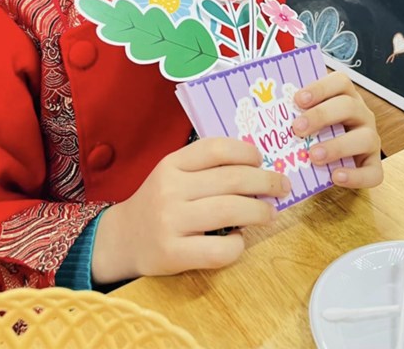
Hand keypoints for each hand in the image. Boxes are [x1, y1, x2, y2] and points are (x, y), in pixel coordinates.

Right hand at [91, 137, 290, 282]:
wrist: (120, 239)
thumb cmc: (158, 203)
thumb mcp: (173, 175)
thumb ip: (205, 168)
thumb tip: (256, 165)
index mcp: (172, 164)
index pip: (216, 148)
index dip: (246, 152)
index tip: (261, 159)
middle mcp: (170, 189)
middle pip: (231, 179)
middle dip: (265, 181)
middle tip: (282, 186)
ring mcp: (170, 221)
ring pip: (229, 210)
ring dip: (259, 211)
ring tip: (270, 212)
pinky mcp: (172, 254)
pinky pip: (218, 250)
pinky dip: (238, 245)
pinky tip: (239, 240)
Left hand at [292, 71, 382, 188]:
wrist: (336, 164)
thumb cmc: (317, 135)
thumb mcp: (308, 118)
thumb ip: (293, 113)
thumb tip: (259, 107)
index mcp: (345, 96)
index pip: (340, 82)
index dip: (320, 88)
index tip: (297, 99)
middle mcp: (361, 114)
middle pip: (348, 106)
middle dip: (321, 116)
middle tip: (297, 129)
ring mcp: (370, 139)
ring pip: (365, 138)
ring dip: (338, 146)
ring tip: (313, 156)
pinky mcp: (373, 165)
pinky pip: (373, 172)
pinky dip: (355, 176)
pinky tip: (336, 176)